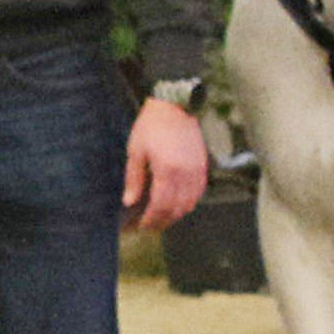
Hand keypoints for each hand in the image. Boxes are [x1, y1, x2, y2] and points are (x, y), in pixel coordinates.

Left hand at [122, 98, 208, 231]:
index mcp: (166, 170)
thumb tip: (129, 202)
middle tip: (149, 226)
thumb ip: (134, 179)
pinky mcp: (203, 167)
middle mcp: (185, 174)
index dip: (150, 220)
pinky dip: (188, 203)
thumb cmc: (151, 126)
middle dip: (162, 222)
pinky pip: (199, 193)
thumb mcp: (136, 151)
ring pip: (189, 204)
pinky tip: (177, 204)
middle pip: (176, 209)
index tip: (140, 226)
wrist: (175, 106)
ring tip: (161, 218)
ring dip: (175, 215)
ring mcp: (197, 171)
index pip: (160, 206)